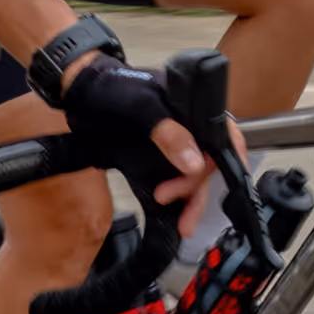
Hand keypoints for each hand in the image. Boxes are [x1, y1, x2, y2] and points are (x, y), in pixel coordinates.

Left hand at [60, 53, 225, 236]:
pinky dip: (176, 199)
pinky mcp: (156, 158)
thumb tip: (195, 164)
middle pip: (208, 163)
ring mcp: (173, 144)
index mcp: (194, 108)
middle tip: (179, 208)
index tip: (230, 186)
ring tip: (182, 225)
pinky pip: (173, 180)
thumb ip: (169, 133)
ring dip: (190, 200)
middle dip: (198, 189)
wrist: (81, 92)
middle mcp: (189, 127)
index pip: (226, 135)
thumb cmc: (113, 88)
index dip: (233, 161)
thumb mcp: (142, 106)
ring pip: (192, 176)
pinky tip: (174, 216)